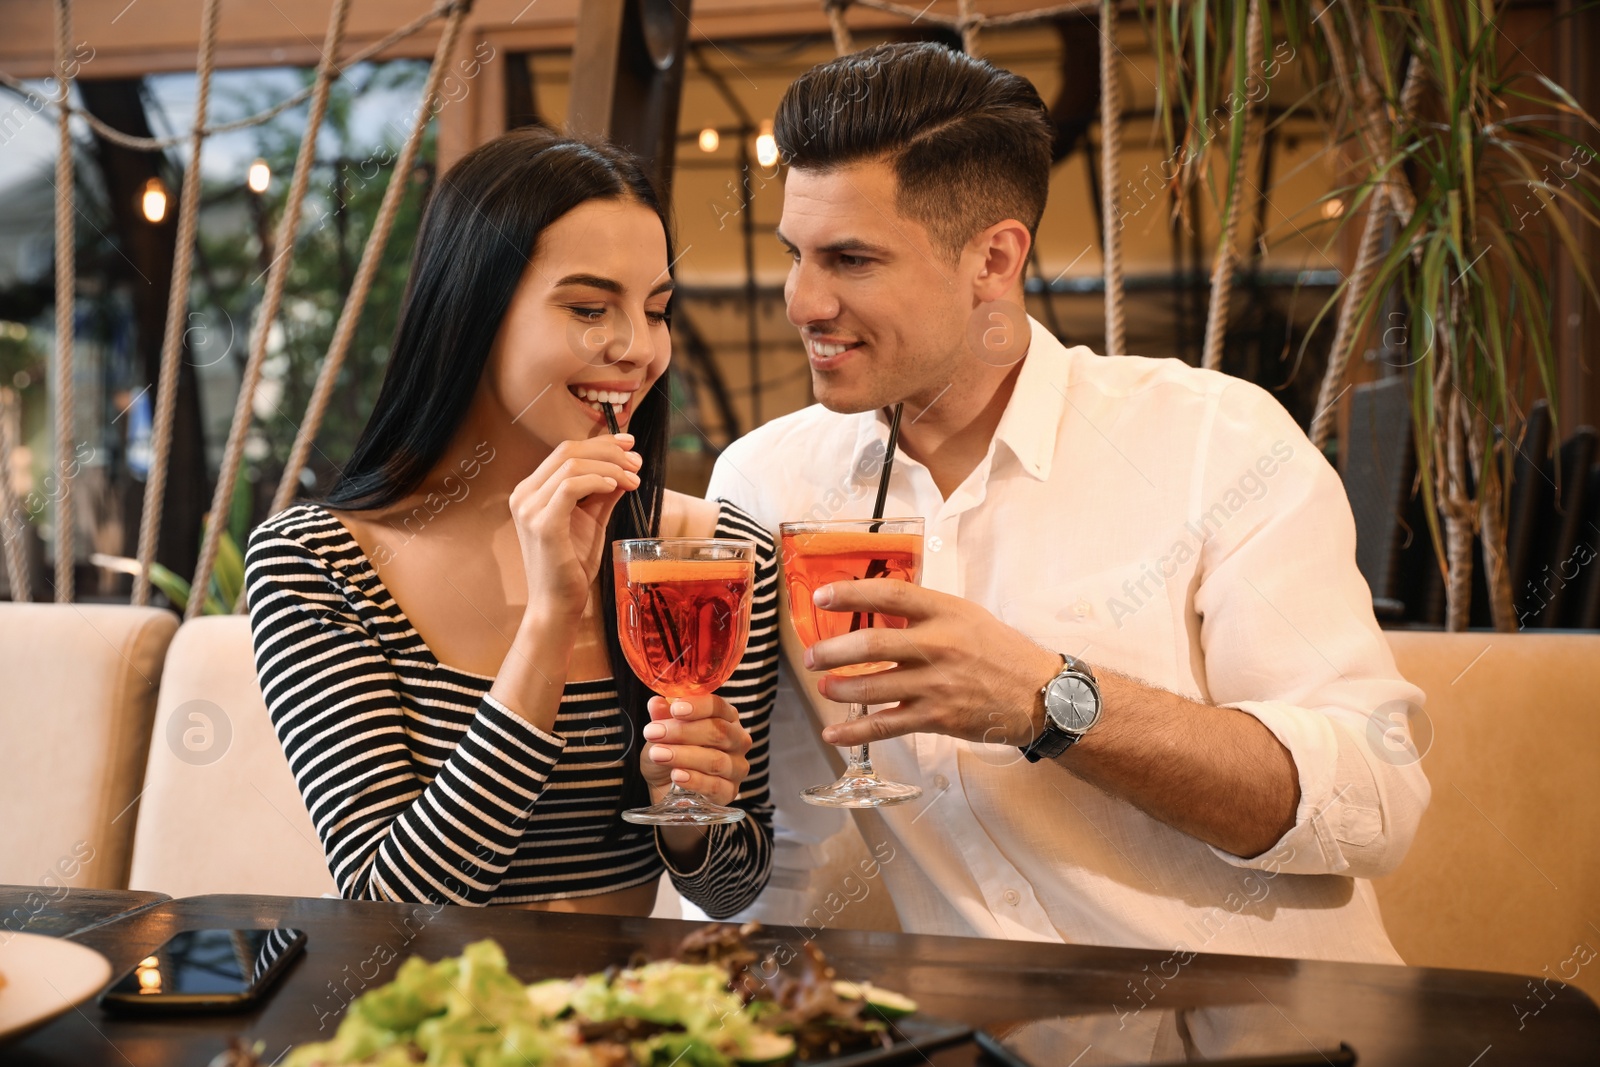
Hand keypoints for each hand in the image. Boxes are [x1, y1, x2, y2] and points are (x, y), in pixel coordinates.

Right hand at [508, 434, 641, 622]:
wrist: (557, 603)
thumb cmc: (572, 565)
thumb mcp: (592, 520)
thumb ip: (603, 493)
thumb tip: (624, 468)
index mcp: (532, 491)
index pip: (566, 452)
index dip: (600, 442)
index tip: (630, 445)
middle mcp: (524, 495)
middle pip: (568, 451)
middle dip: (608, 451)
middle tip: (636, 462)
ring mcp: (529, 508)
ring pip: (572, 465)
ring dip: (609, 467)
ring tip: (633, 479)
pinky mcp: (542, 523)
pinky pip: (571, 486)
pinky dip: (597, 481)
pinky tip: (616, 487)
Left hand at [639, 695, 751, 804]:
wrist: (668, 790)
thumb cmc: (671, 754)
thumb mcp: (662, 734)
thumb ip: (662, 718)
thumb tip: (656, 703)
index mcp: (725, 717)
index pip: (718, 706)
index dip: (698, 706)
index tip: (675, 709)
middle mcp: (737, 740)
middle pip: (718, 731)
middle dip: (683, 732)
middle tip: (653, 733)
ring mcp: (736, 768)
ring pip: (716, 760)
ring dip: (684, 756)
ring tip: (657, 754)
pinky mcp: (730, 793)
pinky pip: (716, 787)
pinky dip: (695, 780)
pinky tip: (677, 775)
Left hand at [802, 579, 1062, 748]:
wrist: (1041, 696)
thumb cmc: (1000, 652)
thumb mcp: (967, 616)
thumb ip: (925, 613)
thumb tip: (877, 608)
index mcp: (944, 612)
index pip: (889, 594)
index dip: (850, 595)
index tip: (821, 597)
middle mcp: (937, 645)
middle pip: (871, 644)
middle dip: (832, 652)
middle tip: (811, 657)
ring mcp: (936, 684)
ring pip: (873, 687)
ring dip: (839, 689)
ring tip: (823, 688)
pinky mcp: (936, 718)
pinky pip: (886, 726)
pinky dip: (854, 732)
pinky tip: (832, 735)